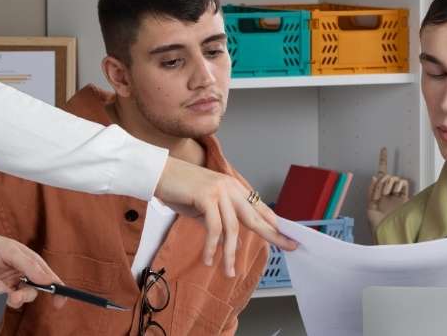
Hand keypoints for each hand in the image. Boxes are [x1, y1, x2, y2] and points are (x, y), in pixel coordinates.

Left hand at [0, 223, 66, 309]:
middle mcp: (20, 275)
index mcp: (29, 262)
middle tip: (15, 295)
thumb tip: (49, 280)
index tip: (59, 302)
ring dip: (4, 293)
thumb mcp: (10, 250)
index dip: (57, 290)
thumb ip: (29, 266)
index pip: (48, 278)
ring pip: (15, 300)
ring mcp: (6, 285)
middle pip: (32, 293)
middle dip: (24, 296)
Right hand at [154, 157, 296, 277]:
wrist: (158, 173)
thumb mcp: (206, 205)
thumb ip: (221, 218)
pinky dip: (211, 246)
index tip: (288, 236)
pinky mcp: (206, 196)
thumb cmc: (180, 189)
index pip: (259, 207)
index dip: (274, 223)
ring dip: (230, 254)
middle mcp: (230, 187)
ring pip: (233, 228)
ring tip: (228, 272)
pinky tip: (207, 259)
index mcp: (233, 188)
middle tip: (288, 247)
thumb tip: (234, 239)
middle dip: (273, 234)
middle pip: (255, 216)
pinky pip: (214, 228)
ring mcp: (219, 191)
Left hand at [366, 148, 409, 229]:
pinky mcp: (406, 198)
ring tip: (389, 194)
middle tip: (382, 193)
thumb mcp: (370, 209)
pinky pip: (404, 184)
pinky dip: (400, 184)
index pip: (380, 175)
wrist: (391, 234)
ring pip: (395, 179)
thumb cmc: (378, 225)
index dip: (383, 161)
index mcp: (378, 193)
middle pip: (387, 176)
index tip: (384, 149)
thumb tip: (374, 177)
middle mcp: (388, 192)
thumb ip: (371, 192)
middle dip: (383, 182)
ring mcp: (397, 195)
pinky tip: (397, 191)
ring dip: (390, 183)